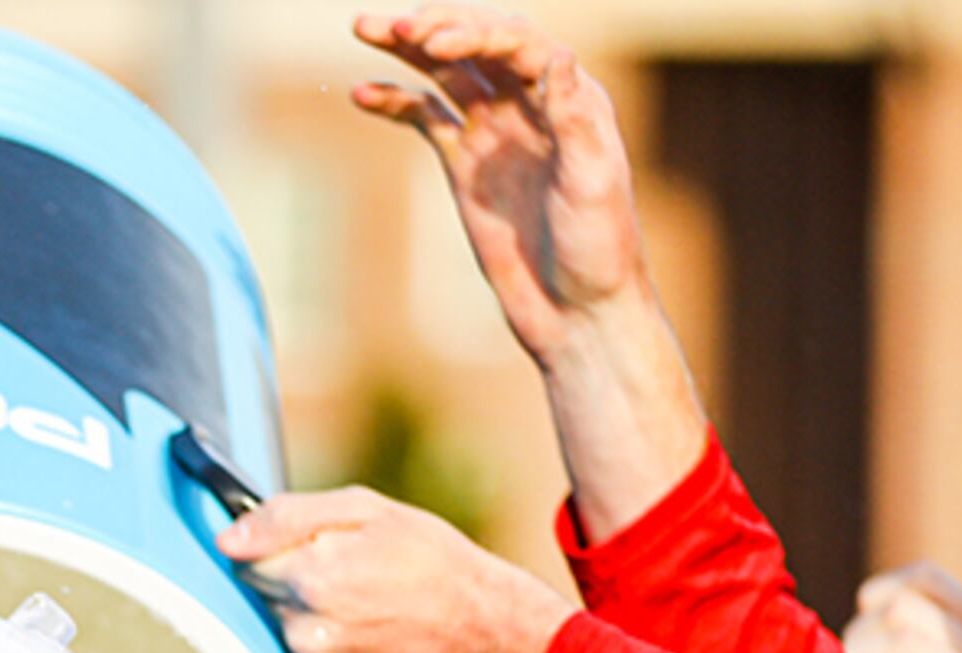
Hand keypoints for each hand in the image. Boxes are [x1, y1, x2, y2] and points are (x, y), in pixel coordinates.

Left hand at [221, 486, 573, 652]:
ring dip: (313, 622)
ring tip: (367, 612)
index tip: (313, 550)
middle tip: (353, 578)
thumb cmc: (434, 564)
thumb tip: (228, 539)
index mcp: (311, 577)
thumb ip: (286, 517)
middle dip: (297, 585)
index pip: (247, 560)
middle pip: (267, 600)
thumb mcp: (367, 511)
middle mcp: (308, 632)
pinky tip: (368, 641)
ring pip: (288, 635)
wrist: (486, 633)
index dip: (279, 550)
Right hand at [349, 8, 652, 359]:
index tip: (433, 43)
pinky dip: (395, 101)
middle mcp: (530, 104)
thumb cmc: (600, 250)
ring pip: (445, 72)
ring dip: (405, 47)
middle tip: (393, 25)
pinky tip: (361, 93)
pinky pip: (425, 118)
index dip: (474, 33)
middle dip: (434, 26)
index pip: (516, 44)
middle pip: (476, 45)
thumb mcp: (592, 182)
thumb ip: (575, 118)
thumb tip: (559, 56)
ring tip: (364, 26)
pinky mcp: (466, 165)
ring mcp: (494, 132)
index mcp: (570, 98)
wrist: (577, 314)